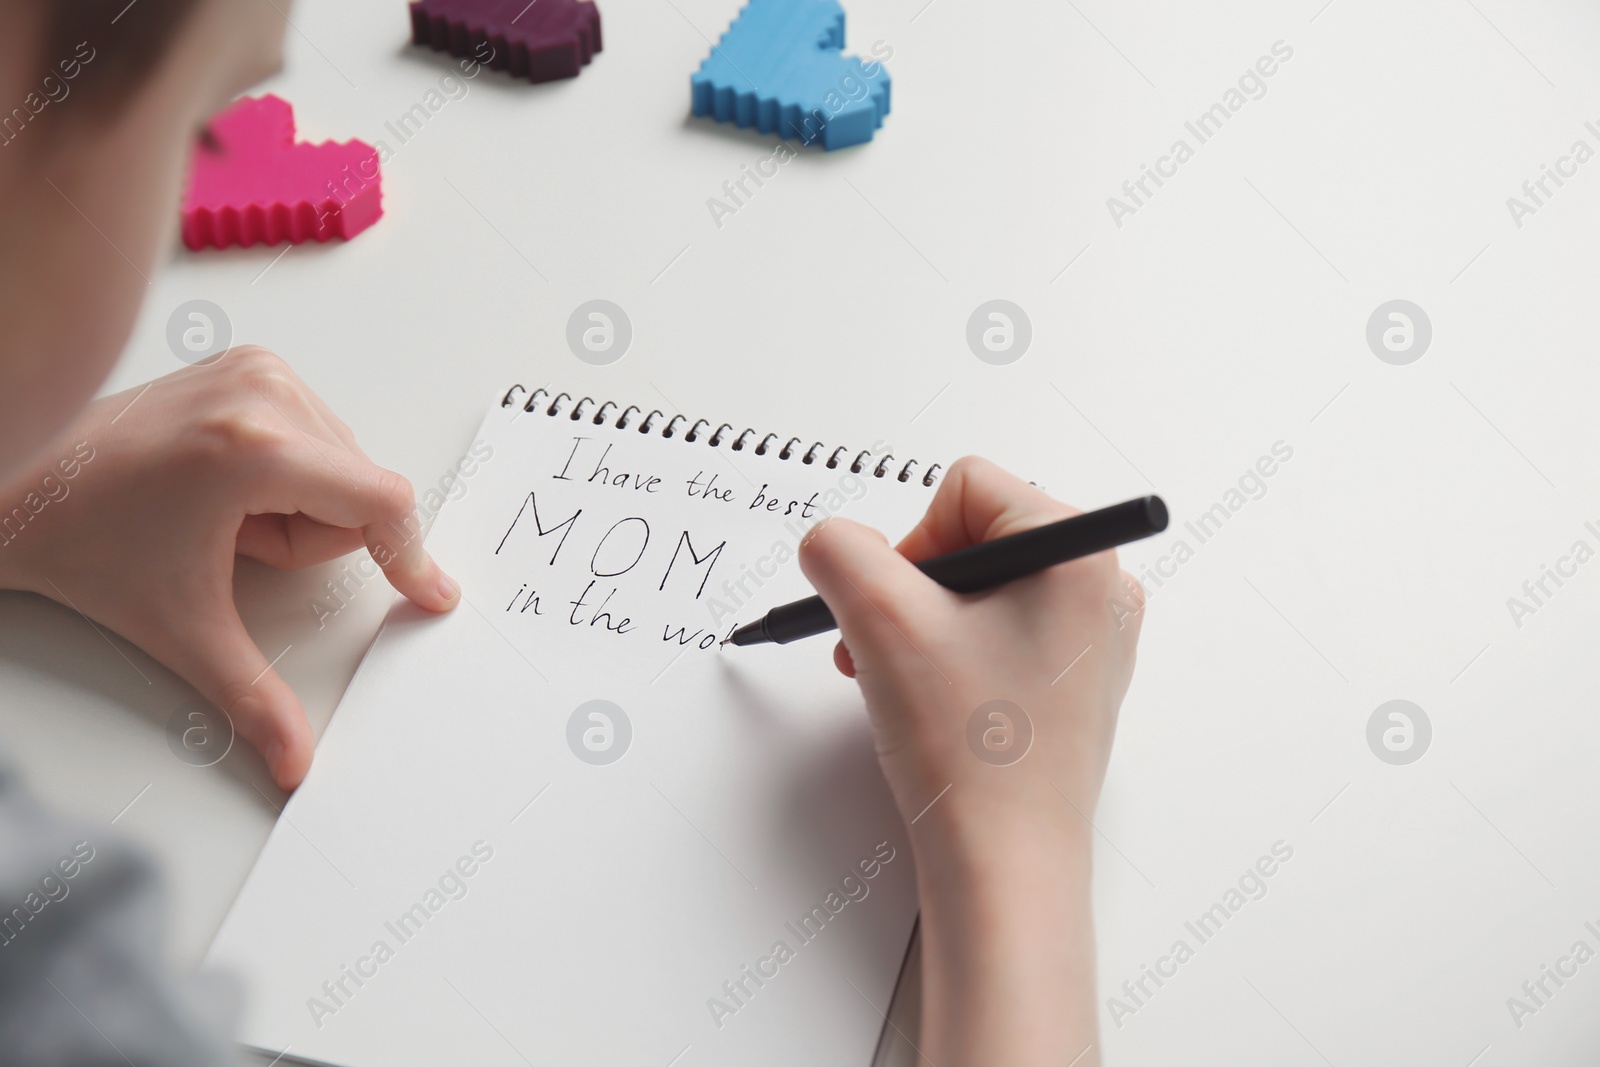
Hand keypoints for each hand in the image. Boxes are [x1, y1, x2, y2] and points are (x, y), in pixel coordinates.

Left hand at [0, 347, 457, 789]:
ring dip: (299, 505)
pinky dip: (288, 470)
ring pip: (341, 464)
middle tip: (232, 543)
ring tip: (221, 513)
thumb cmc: (84, 539)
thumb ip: (254, 698)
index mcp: (253, 448)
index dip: (410, 555)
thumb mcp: (182, 630)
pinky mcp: (250, 364)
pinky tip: (225, 484)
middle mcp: (262, 393)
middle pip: (357, 490)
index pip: (380, 500)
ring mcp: (256, 370)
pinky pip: (316, 433)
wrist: (18, 485)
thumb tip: (294, 759)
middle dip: (309, 537)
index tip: (427, 592)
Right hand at [798, 456, 1143, 1066]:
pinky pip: (1000, 633)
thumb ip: (839, 552)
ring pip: (980, 588)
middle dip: (908, 588)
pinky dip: (951, 655)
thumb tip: (832, 541)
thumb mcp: (882, 624)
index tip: (895, 611)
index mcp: (1079, 551)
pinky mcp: (1075, 682)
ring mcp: (1093, 638)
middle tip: (880, 648)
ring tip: (896, 680)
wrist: (1006, 867)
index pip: (965, 487)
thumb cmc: (971, 754)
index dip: (907, 542)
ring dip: (921, 623)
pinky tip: (931, 703)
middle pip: (973, 535)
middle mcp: (1101, 586)